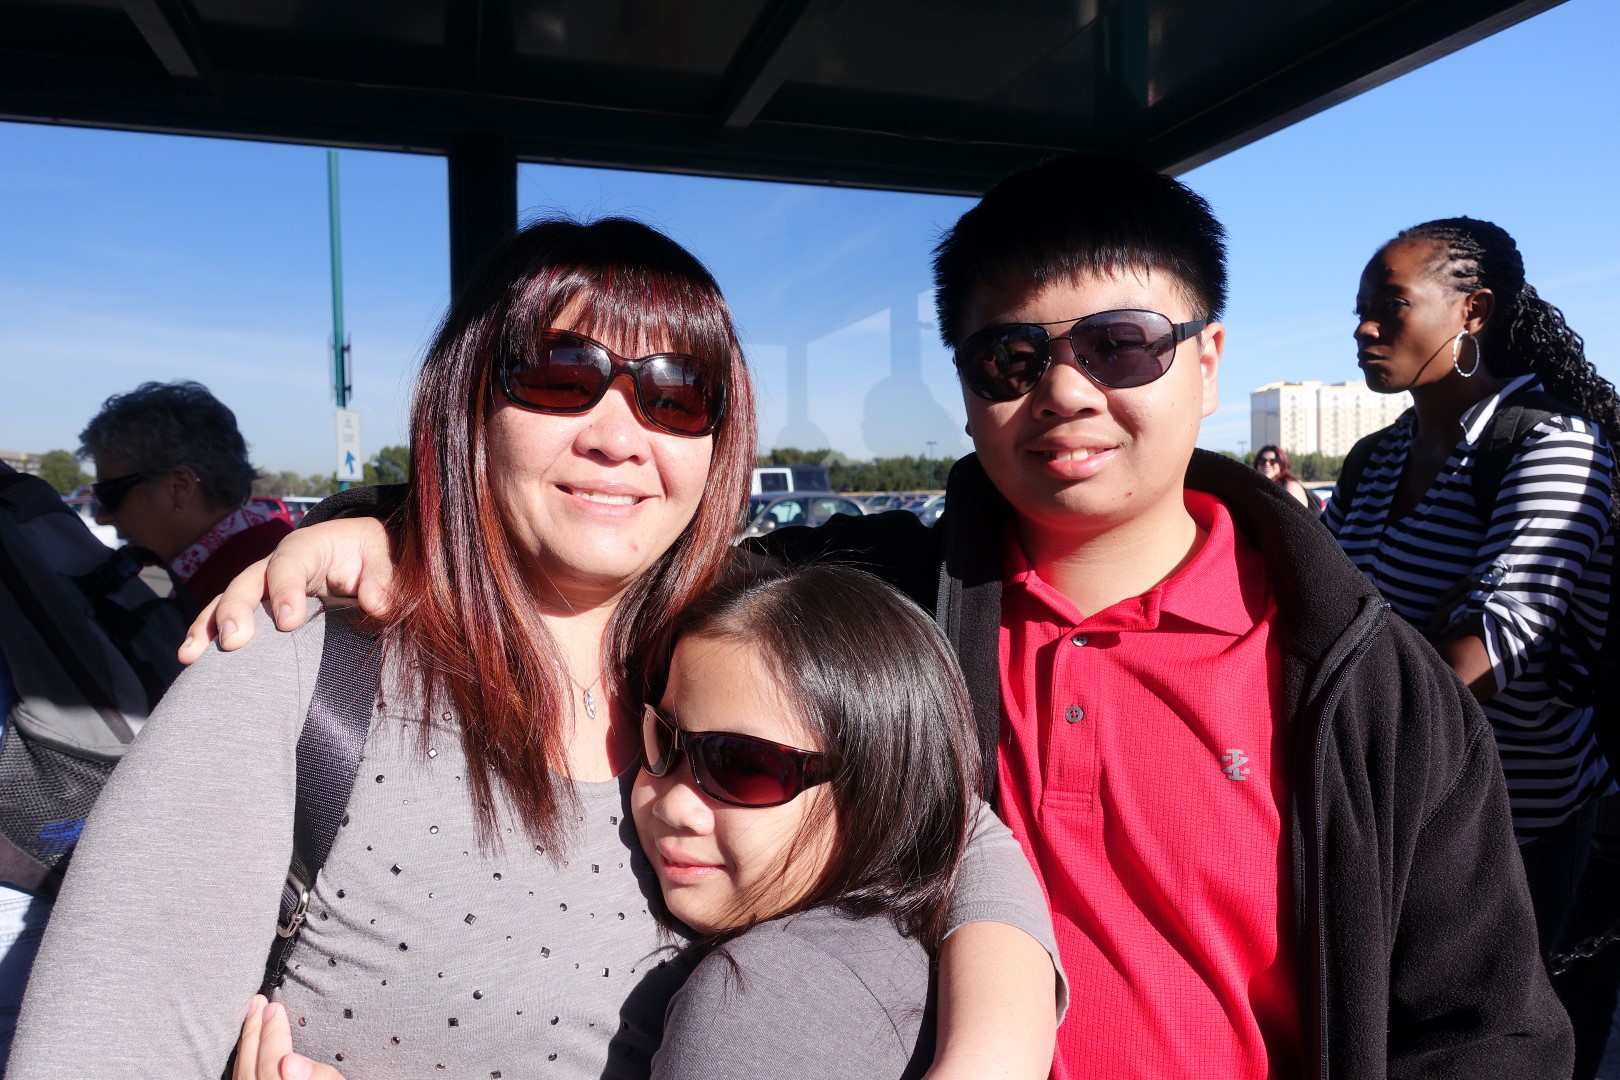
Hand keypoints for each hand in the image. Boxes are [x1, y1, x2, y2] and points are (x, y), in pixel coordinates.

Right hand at [178, 517, 395, 661]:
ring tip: (191, 656)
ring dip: (207, 627)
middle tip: (234, 640)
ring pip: (227, 601)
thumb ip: (381, 576)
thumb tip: (377, 605)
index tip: (288, 622)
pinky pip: (225, 618)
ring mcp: (261, 585)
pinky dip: (206, 635)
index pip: (290, 564)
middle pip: (248, 582)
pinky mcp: (257, 607)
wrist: (358, 549)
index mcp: (306, 545)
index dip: (286, 590)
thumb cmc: (368, 551)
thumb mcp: (381, 553)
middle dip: (237, 610)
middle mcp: (275, 563)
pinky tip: (191, 659)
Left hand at [235, 995, 347, 1079]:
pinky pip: (241, 1078)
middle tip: (259, 1001)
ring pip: (242, 1074)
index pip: (272, 1067)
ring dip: (247, 1042)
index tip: (275, 1009)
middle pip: (250, 1069)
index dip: (272, 1036)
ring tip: (252, 1013)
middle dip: (255, 1032)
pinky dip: (244, 1058)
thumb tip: (288, 1062)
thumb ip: (322, 1076)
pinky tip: (250, 1044)